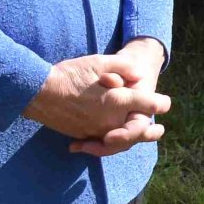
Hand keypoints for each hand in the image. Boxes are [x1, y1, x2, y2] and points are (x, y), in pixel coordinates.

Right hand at [29, 51, 169, 146]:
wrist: (38, 93)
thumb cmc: (71, 73)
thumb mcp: (100, 61)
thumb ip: (124, 68)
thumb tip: (139, 76)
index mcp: (118, 100)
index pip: (149, 105)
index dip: (160, 104)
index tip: (165, 104)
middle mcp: (110, 119)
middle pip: (138, 129)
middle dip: (150, 130)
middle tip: (159, 131)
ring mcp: (96, 129)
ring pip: (120, 140)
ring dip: (131, 138)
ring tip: (140, 138)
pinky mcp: (82, 135)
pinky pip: (100, 142)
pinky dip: (107, 141)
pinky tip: (110, 137)